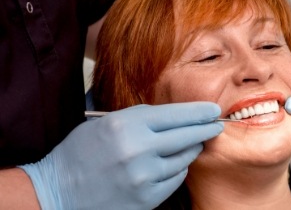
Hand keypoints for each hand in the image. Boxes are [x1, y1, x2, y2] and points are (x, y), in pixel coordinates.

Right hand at [20, 102, 222, 208]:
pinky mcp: (147, 197)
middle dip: (206, 129)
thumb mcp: (105, 124)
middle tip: (216, 125)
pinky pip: (176, 178)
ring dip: (191, 150)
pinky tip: (172, 164)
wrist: (57, 192)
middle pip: (187, 136)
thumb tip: (176, 115)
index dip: (199, 112)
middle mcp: (138, 149)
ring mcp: (144, 176)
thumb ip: (140, 118)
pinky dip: (177, 170)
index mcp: (126, 125)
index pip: (176, 115)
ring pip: (184, 158)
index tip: (213, 109)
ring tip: (192, 144)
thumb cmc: (80, 153)